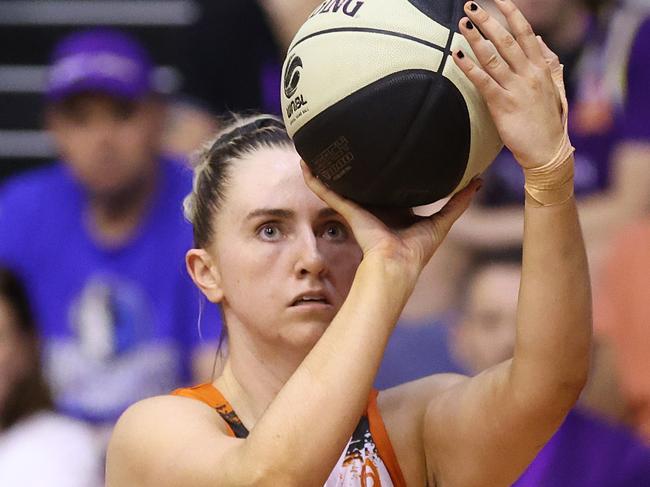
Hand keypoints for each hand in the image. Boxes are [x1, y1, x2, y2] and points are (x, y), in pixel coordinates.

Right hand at [300, 161, 480, 281]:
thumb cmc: (417, 250)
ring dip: (328, 169)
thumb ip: (459, 202)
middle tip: (351, 137)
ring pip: (340, 185)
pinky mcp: (347, 211)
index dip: (390, 169)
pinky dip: (315, 180)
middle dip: (356, 164)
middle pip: (363, 182)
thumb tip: (479, 181)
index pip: (391, 185)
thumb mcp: (443, 221)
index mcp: (394, 210)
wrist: (396, 265)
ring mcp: (357, 209)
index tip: (390, 150)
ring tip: (320, 146)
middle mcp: (373, 208)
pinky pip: (327, 193)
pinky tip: (304, 164)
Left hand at [453, 0, 565, 168]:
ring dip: (475, 38)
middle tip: (471, 6)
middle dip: (488, 20)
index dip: (511, 13)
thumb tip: (538, 40)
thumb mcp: (555, 88)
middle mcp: (529, 74)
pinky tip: (456, 55)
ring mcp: (516, 89)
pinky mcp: (503, 105)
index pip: (526, 33)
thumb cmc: (549, 121)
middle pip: (506, 39)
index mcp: (541, 68)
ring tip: (462, 24)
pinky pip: (483, 82)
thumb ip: (548, 62)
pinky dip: (469, 67)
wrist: (548, 151)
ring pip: (493, 57)